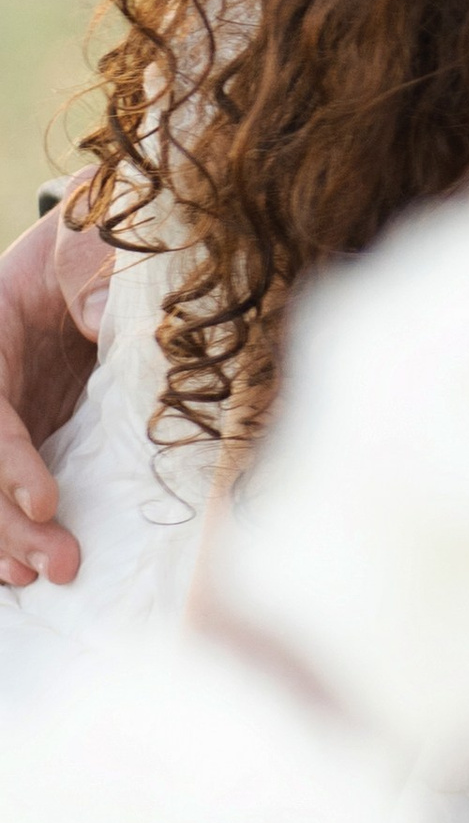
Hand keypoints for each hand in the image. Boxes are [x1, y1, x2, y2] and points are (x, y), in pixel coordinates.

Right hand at [0, 210, 109, 586]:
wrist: (83, 248)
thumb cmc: (90, 245)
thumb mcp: (92, 250)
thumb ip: (95, 284)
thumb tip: (105, 321)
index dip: (9, 460)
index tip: (44, 500)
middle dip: (3, 520)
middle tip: (52, 565)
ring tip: (36, 577)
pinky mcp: (17, 431)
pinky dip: (2, 528)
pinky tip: (17, 570)